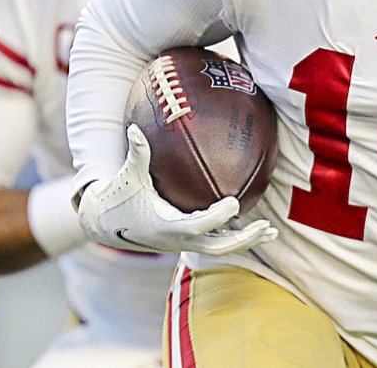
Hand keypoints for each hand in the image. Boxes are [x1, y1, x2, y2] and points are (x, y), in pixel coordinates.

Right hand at [75, 125, 277, 256]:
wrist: (105, 223)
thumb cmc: (119, 196)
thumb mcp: (128, 176)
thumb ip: (136, 153)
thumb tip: (134, 127)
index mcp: (166, 225)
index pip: (197, 226)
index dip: (217, 217)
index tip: (234, 203)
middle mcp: (177, 240)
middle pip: (217, 247)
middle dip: (243, 239)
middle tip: (267, 226)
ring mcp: (183, 244)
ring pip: (220, 249)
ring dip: (246, 241)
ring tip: (271, 231)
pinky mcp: (186, 242)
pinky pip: (215, 243)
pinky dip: (235, 238)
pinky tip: (255, 228)